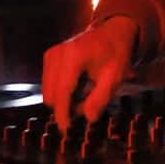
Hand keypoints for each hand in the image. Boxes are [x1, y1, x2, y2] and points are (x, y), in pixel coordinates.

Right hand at [41, 16, 138, 131]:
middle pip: (51, 95)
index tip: (66, 131)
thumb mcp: (115, 77)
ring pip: (48, 91)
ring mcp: (51, 54)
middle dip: (67, 107)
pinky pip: (49, 84)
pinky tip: (80, 87)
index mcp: (73, 57)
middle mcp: (57, 54)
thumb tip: (88, 119)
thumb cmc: (116, 54)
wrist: (113, 31)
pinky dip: (62, 91)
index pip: (62, 92)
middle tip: (88, 107)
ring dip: (65, 100)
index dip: (63, 114)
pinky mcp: (49, 57)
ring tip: (87, 94)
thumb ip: (100, 99)